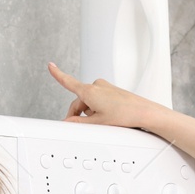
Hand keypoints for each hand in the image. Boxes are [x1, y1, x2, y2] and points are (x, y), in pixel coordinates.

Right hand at [47, 62, 162, 129]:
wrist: (144, 112)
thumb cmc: (125, 115)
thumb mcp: (98, 123)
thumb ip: (79, 123)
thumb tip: (68, 123)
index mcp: (90, 92)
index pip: (68, 82)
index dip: (57, 74)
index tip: (50, 66)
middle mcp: (96, 86)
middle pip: (79, 100)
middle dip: (78, 114)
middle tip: (79, 127)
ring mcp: (105, 87)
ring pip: (89, 101)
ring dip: (89, 112)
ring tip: (101, 123)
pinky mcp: (112, 91)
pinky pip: (98, 99)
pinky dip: (98, 108)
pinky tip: (107, 117)